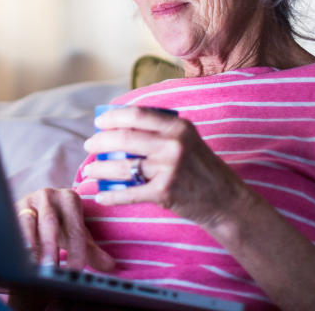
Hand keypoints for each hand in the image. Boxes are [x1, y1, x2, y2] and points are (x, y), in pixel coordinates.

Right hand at [14, 188, 115, 271]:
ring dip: (29, 245)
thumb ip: (92, 251)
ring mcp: (28, 201)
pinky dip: (14, 242)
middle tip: (51, 268)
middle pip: (50, 222)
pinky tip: (16, 257)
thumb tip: (110, 266)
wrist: (37, 208)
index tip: (76, 270)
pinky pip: (11, 225)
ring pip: (27, 222)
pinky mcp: (11, 209)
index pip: (75, 227)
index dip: (76, 250)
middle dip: (50, 246)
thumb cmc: (61, 224)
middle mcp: (48, 195)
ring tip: (31, 264)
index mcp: (69, 198)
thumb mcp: (77, 234)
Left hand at [82, 107, 248, 225]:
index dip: (113, 117)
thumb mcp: (188, 138)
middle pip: (125, 138)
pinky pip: (130, 193)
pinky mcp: (164, 192)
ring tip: (89, 171)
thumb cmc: (201, 167)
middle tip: (89, 146)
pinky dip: (111, 196)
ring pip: (123, 166)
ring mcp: (169, 169)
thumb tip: (120, 126)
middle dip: (100, 142)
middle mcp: (173, 144)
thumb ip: (160, 130)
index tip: (99, 122)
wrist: (225, 200)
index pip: (137, 114)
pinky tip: (100, 197)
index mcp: (178, 126)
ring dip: (100, 169)